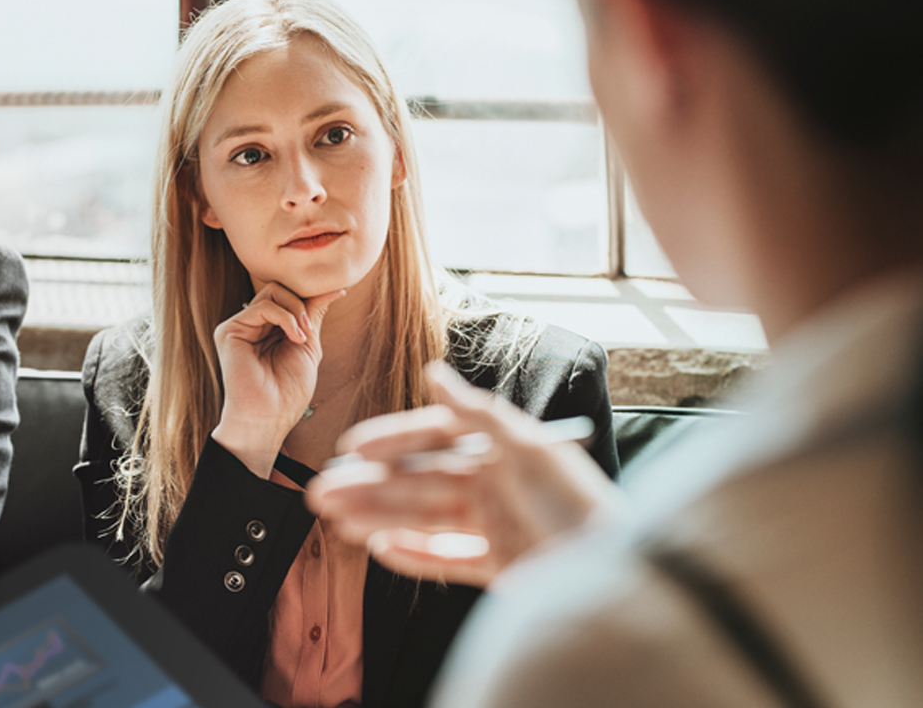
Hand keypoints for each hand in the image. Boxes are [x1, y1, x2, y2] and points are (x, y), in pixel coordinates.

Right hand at [211, 283, 345, 477]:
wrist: (270, 417)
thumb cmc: (289, 391)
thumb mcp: (308, 346)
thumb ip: (313, 315)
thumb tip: (332, 289)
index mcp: (267, 330)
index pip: (288, 298)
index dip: (310, 295)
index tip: (339, 292)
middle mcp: (252, 325)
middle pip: (278, 289)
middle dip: (302, 303)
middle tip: (310, 331)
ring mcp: (239, 327)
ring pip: (272, 292)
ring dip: (296, 310)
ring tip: (303, 337)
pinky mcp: (229, 331)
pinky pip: (263, 306)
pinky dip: (286, 318)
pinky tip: (295, 337)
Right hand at [306, 362, 624, 587]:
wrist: (620, 571)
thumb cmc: (581, 503)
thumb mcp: (531, 447)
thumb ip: (478, 413)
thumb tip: (434, 374)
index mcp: (501, 451)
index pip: (436, 440)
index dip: (394, 440)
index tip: (353, 446)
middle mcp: (494, 485)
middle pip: (420, 483)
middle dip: (370, 487)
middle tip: (324, 490)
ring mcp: (495, 526)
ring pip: (424, 520)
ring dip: (379, 518)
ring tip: (338, 520)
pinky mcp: (499, 566)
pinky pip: (447, 559)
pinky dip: (414, 556)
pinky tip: (381, 550)